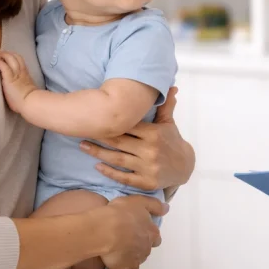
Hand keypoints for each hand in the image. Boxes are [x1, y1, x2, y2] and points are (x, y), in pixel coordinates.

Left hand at [0, 51, 36, 113]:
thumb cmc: (29, 101)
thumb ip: (24, 87)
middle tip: (2, 53)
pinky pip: (4, 66)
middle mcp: (21, 72)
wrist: (30, 103)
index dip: (15, 58)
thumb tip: (21, 90)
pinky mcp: (9, 78)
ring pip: (11, 59)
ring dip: (4, 55)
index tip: (9, 58)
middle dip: (9, 54)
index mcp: (26, 76)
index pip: (21, 63)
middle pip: (17, 58)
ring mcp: (15, 74)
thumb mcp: (28, 91)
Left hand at [80, 86, 194, 191]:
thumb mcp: (168, 123)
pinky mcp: (146, 182)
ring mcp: (148, 167)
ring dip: (98, 153)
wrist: (185, 167)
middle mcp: (150, 150)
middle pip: (119, 142)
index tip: (96, 117)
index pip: (129, 126)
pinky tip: (97, 166)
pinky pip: (124, 177)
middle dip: (99, 136)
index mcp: (154, 133)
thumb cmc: (172, 141)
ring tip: (83, 146)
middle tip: (83, 130)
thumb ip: (165, 106)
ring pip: (118, 159)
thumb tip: (171, 87)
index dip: (112, 122)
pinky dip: (109, 172)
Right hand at [97, 194, 165, 268]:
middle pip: (145, 251)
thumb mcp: (140, 201)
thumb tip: (167, 209)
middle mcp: (146, 249)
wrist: (106, 230)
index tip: (140, 233)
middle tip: (126, 243)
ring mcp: (134, 262)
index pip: (156, 239)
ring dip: (128, 261)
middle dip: (138, 249)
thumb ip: (155, 205)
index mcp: (152, 233)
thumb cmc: (122, 213)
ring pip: (134, 264)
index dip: (148, 236)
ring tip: (117, 256)